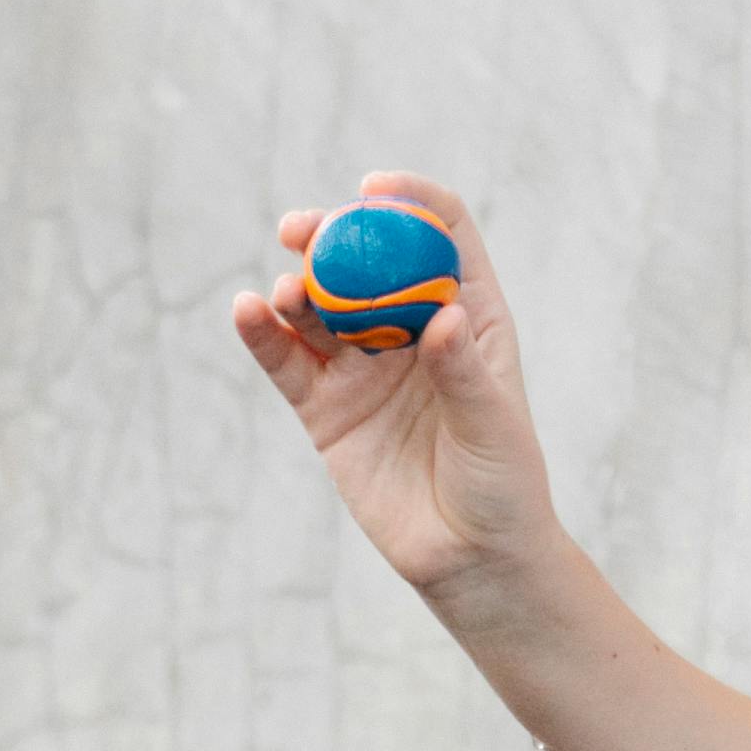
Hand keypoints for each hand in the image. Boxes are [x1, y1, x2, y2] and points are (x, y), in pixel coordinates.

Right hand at [234, 177, 562, 608]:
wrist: (469, 558)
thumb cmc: (502, 486)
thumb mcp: (492, 425)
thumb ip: (463, 372)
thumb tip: (445, 318)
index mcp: (469, 316)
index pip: (440, 237)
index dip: (408, 203)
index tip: (373, 192)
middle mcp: (410, 331)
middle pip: (365, 262)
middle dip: (331, 237)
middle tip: (304, 230)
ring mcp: (363, 367)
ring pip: (319, 307)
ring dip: (295, 288)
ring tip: (287, 295)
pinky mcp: (326, 409)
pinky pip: (287, 362)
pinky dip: (263, 335)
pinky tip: (247, 313)